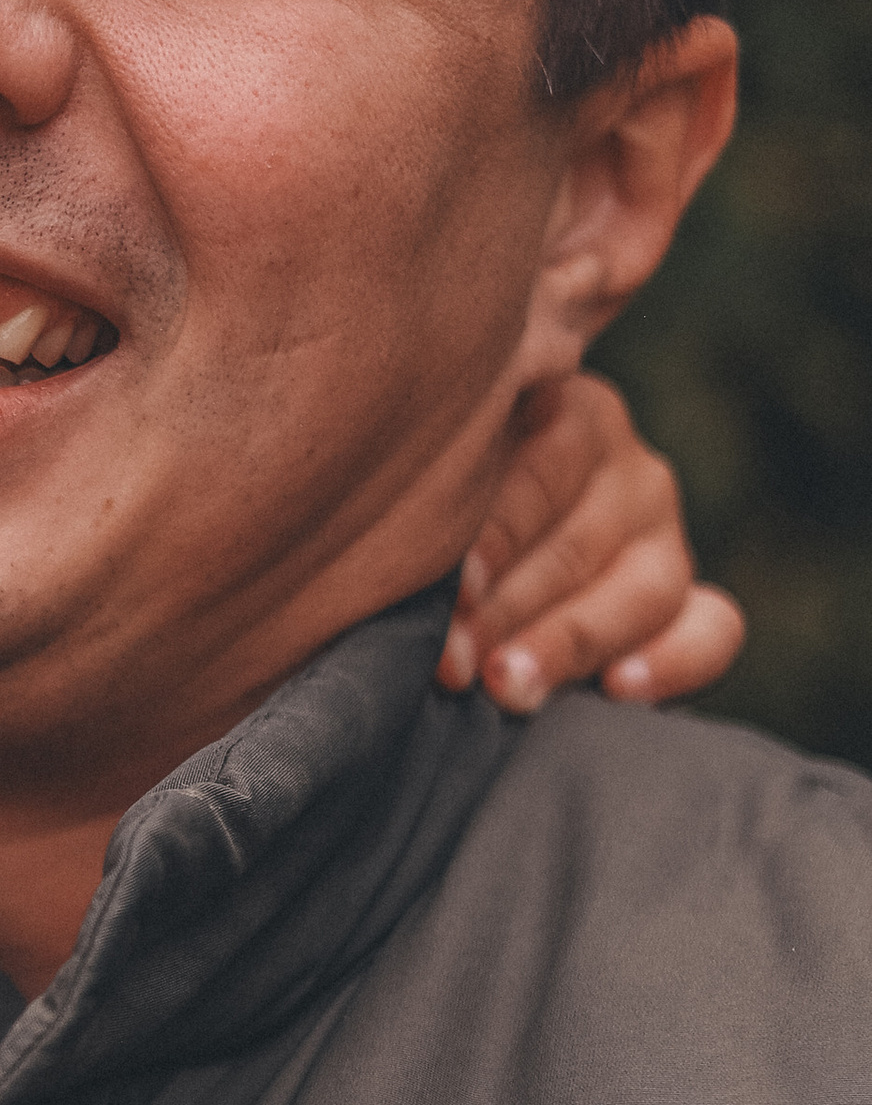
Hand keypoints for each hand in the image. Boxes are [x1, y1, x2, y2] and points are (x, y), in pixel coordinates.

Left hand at [437, 371, 744, 713]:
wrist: (476, 572)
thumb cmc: (425, 521)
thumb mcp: (430, 490)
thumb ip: (427, 499)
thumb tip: (390, 540)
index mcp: (562, 413)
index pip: (545, 469)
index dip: (497, 535)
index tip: (454, 591)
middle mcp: (626, 468)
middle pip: (581, 542)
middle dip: (508, 611)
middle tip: (453, 663)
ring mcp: (665, 536)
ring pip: (644, 589)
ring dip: (569, 643)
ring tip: (508, 685)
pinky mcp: (693, 602)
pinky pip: (713, 630)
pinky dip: (673, 662)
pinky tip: (618, 691)